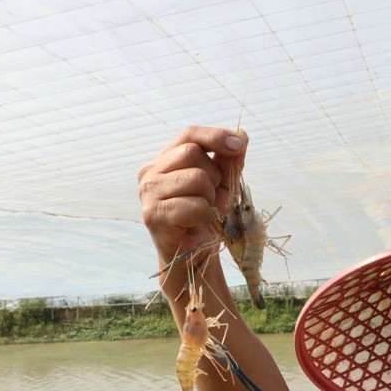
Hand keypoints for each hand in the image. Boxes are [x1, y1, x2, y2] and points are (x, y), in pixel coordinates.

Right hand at [138, 125, 247, 265]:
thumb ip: (229, 159)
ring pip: (196, 179)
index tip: (239, 145)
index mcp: (164, 159)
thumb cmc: (204, 217)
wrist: (192, 256)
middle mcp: (150, 172)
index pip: (189, 134)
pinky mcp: (153, 215)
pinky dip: (205, 216)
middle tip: (213, 197)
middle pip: (192, 153)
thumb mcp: (222, 183)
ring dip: (211, 198)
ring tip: (205, 211)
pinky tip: (197, 224)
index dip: (215, 136)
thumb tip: (241, 135)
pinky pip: (195, 205)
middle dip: (214, 175)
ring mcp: (149, 193)